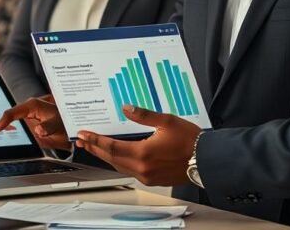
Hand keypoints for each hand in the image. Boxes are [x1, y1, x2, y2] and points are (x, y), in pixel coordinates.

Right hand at [0, 96, 69, 150]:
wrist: (69, 128)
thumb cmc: (64, 123)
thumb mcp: (58, 124)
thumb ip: (48, 127)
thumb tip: (38, 130)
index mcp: (33, 105)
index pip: (13, 112)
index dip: (3, 120)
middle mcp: (27, 108)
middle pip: (8, 115)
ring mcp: (25, 115)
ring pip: (10, 120)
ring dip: (2, 126)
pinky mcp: (25, 122)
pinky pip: (14, 125)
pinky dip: (7, 129)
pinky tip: (1, 134)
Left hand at [75, 104, 199, 185]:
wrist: (206, 160)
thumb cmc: (190, 141)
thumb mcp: (167, 121)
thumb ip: (143, 115)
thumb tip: (126, 109)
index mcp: (143, 154)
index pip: (111, 147)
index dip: (95, 140)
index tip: (84, 134)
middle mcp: (142, 168)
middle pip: (111, 158)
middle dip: (95, 149)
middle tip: (83, 141)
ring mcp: (147, 176)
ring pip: (119, 166)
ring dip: (106, 156)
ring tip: (95, 147)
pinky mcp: (152, 180)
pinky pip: (129, 171)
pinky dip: (119, 162)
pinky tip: (117, 155)